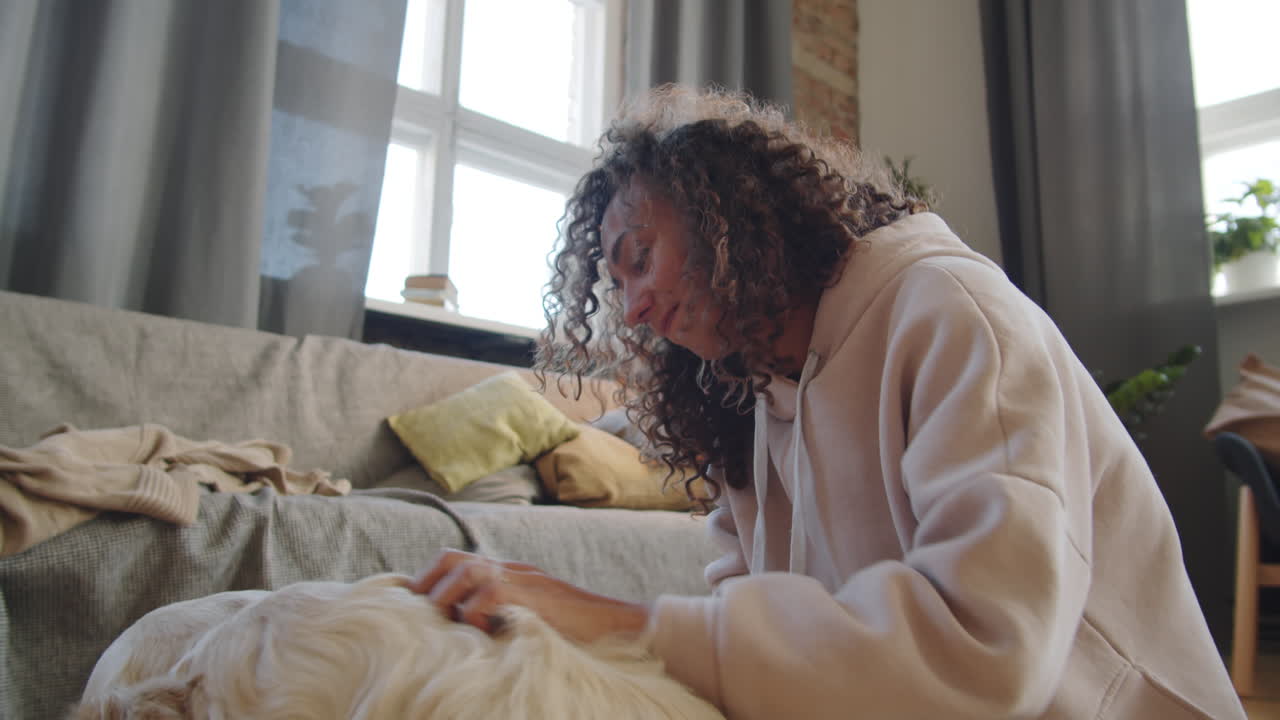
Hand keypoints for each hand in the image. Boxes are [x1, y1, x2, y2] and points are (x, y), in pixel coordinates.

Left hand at [410, 549, 650, 643]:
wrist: (617, 624)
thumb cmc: (577, 631)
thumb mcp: (531, 619)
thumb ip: (502, 616)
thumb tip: (464, 633)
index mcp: (508, 572)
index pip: (455, 560)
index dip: (428, 579)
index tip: (412, 605)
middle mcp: (511, 569)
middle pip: (452, 558)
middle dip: (427, 585)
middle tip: (418, 616)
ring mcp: (521, 579)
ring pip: (465, 571)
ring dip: (447, 599)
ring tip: (448, 625)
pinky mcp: (529, 595)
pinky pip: (486, 596)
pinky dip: (475, 616)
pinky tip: (483, 634)